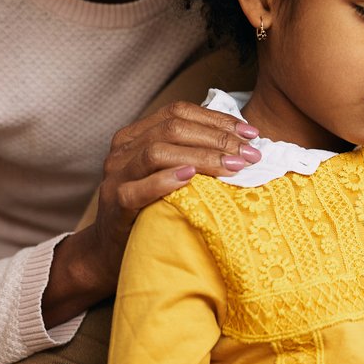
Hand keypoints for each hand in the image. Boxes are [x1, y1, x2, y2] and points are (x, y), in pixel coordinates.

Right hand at [43, 101, 258, 323]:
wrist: (111, 251)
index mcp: (137, 134)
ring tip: (234, 167)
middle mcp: (123, 149)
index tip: (252, 133)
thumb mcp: (170, 175)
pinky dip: (166, 180)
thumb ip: (193, 154)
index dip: (217, 119)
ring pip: (157, 152)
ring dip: (202, 157)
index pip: (179, 112)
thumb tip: (245, 143)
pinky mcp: (115, 203)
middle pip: (173, 128)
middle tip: (250, 154)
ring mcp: (116, 175)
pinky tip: (191, 178)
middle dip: (218, 139)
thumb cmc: (151, 209)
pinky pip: (139, 188)